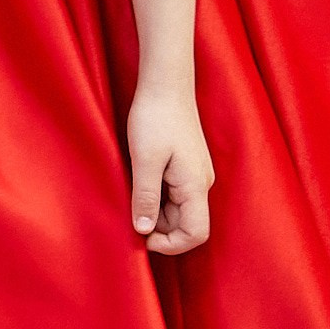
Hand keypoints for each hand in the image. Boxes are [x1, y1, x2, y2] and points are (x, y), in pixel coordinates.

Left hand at [124, 83, 211, 255]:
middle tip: (129, 211)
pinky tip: (138, 180)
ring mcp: (194, 175)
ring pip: (177, 210)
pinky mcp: (185, 167)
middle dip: (158, 227)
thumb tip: (143, 231)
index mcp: (196, 186)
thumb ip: (145, 197)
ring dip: (154, 210)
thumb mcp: (145, 160)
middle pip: (185, 224)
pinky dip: (155, 196)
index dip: (170, 244)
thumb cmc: (155, 117)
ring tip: (131, 191)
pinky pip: (173, 194)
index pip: (196, 233)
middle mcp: (201, 184)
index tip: (142, 236)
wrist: (165, 84)